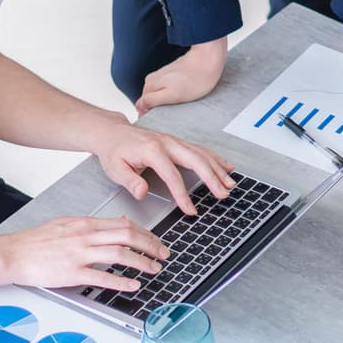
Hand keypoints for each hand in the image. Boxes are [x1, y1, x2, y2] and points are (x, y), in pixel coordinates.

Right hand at [0, 215, 170, 292]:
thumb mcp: (67, 222)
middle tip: (163, 254)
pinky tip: (133, 284)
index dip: (145, 233)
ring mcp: (79, 254)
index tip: (156, 241)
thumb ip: (92, 223)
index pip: (123, 225)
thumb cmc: (36, 241)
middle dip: (150, 245)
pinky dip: (121, 281)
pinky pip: (102, 277)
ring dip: (142, 262)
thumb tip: (116, 222)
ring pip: (120, 254)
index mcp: (85, 223)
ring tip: (154, 269)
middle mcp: (85, 236)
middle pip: (127, 236)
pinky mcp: (72, 273)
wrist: (12, 253)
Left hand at [88, 119, 235, 215]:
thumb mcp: (115, 168)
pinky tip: (225, 166)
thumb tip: (142, 193)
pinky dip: (215, 158)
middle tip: (223, 193)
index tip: (190, 210)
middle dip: (212, 178)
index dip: (182, 194)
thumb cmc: (113, 151)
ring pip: (202, 154)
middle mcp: (167, 143)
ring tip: (230, 183)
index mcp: (152, 150)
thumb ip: (130, 181)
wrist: (112, 132)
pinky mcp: (177, 142)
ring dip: (218, 169)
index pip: (172, 175)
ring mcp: (174, 141)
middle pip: (196, 160)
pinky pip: (200, 150)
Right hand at [136, 39, 225, 115]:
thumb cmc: (195, 79)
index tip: (160, 119)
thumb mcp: (172, 95)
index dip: (148, 115)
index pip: (141, 105)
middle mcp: (153, 79)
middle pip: (149, 100)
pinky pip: (168, 88)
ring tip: (179, 104)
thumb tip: (139, 107)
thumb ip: (152, 101)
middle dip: (157, 108)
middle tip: (172, 113)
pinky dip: (173, 94)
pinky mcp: (172, 73)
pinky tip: (183, 96)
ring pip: (159, 94)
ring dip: (166, 101)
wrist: (208, 59)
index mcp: (150, 85)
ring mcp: (162, 75)